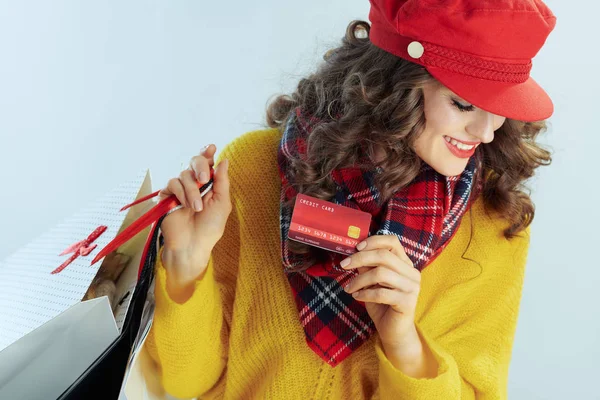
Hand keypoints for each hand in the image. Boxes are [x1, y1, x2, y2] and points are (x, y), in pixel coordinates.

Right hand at [158, 144, 231, 291]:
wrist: (192, 245)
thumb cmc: (210, 228)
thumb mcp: (222, 204)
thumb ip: (222, 181)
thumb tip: (224, 160)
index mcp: (209, 184)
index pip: (207, 163)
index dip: (207, 152)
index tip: (211, 147)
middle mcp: (194, 183)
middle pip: (194, 161)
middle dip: (200, 167)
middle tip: (204, 180)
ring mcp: (180, 189)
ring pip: (183, 175)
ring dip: (191, 191)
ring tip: (196, 208)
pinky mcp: (166, 196)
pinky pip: (171, 184)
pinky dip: (180, 194)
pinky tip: (184, 206)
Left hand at [341, 234, 420, 348]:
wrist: (393, 331)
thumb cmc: (382, 304)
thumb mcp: (371, 281)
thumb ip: (367, 266)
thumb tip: (353, 252)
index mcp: (405, 264)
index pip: (392, 242)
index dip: (373, 241)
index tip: (356, 247)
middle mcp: (412, 273)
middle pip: (384, 256)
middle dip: (359, 258)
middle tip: (343, 265)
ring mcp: (412, 287)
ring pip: (381, 273)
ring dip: (359, 280)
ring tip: (349, 287)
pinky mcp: (407, 302)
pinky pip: (381, 293)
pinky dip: (364, 294)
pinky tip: (357, 297)